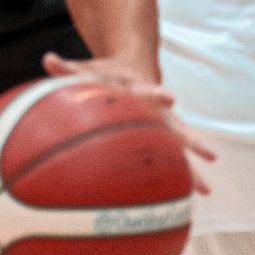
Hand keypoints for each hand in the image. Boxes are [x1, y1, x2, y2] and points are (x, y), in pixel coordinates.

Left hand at [43, 50, 215, 190]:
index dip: (157, 95)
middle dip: (189, 140)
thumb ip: (68, 68)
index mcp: (139, 90)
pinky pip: (174, 157)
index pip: (149, 92)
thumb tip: (47, 59)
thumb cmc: (106, 72)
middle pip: (175, 126)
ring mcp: (164, 125)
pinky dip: (185, 174)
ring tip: (205, 190)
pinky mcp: (164, 136)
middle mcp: (157, 110)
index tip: (170, 99)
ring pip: (181, 147)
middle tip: (207, 155)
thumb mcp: (88, 69)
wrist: (133, 67)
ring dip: (193, 167)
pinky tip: (196, 194)